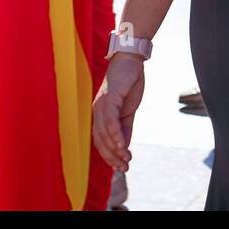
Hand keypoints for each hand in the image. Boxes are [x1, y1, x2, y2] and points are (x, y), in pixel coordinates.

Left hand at [92, 54, 144, 170]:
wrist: (131, 61)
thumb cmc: (129, 84)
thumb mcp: (129, 110)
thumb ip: (125, 128)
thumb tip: (124, 146)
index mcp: (100, 115)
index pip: (101, 141)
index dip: (110, 156)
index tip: (122, 167)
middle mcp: (97, 112)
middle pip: (100, 141)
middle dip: (112, 157)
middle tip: (125, 168)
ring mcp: (101, 105)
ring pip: (104, 134)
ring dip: (115, 149)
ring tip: (126, 159)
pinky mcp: (109, 98)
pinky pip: (110, 121)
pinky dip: (116, 134)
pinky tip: (123, 145)